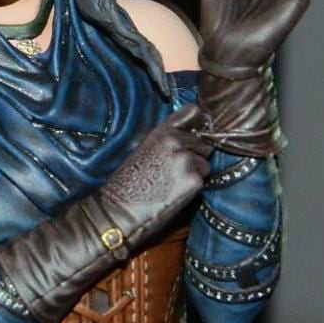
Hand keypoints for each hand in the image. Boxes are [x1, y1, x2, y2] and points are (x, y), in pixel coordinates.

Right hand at [0, 105, 209, 322]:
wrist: (117, 210)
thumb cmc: (125, 184)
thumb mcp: (143, 151)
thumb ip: (166, 142)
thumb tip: (189, 139)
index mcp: (161, 132)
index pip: (193, 112)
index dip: (197, 124)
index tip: (198, 131)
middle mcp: (176, 141)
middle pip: (204, 144)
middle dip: (195, 156)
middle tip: (175, 173)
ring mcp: (186, 160)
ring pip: (205, 164)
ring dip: (195, 174)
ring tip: (173, 185)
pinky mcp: (194, 181)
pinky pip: (203, 182)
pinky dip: (193, 190)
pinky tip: (175, 195)